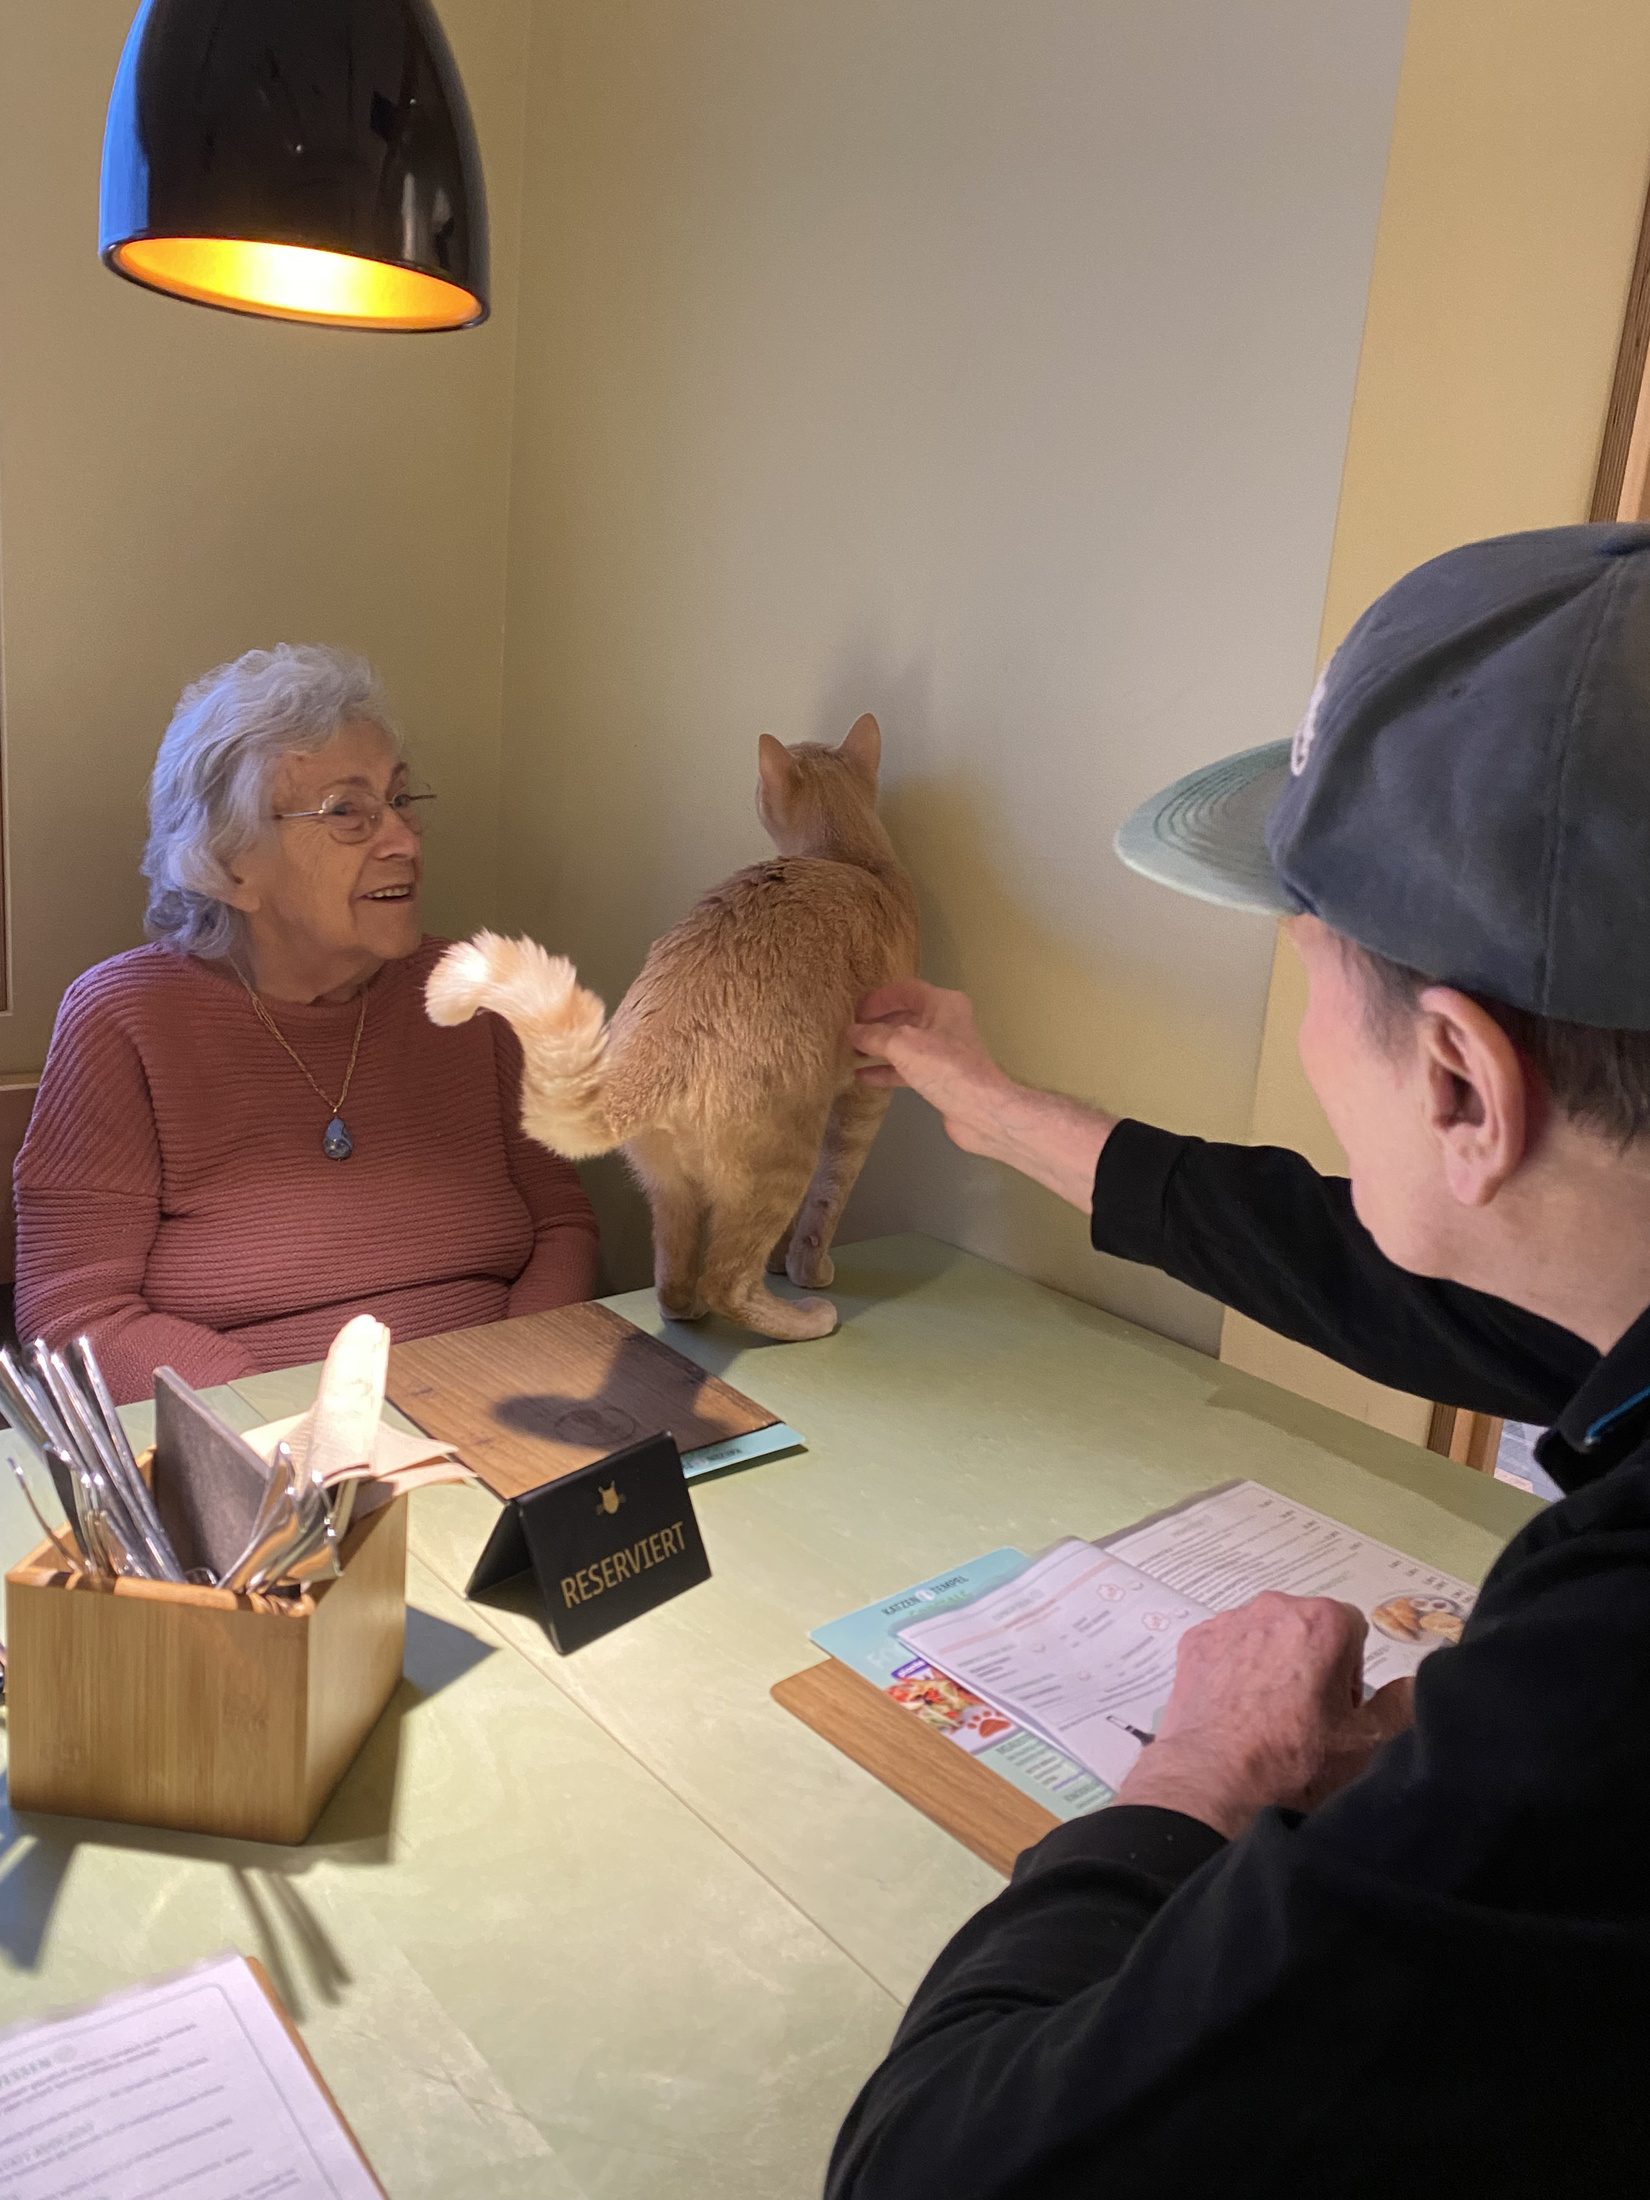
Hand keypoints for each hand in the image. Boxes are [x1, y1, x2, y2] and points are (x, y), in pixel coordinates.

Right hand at [850, 981, 1010, 1146]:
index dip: (880, 998)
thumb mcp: (902, 1045)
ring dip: (879, 1049)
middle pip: (905, 1017)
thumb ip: (874, 1036)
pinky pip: (909, 1068)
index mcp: (943, 1004)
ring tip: (851, 1054)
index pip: (906, 990)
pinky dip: (887, 1071)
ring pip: (905, 1045)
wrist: (979, 1109)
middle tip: (850, 1033)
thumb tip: (852, 1032)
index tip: (856, 1010)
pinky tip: (864, 1077)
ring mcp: (944, 1052)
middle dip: (877, 1025)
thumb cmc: (944, 1067)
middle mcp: (946, 1023)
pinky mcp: (941, 1077)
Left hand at [1113, 1591, 1415, 1839]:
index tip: (1338, 1708)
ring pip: (1265, 1635)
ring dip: (1272, 1664)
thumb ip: (1402, 1704)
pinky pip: (1227, 1647)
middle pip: (1308, 1628)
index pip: (1353, 1630)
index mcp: (1324, 1620)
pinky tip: (1234, 1710)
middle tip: (1306, 1716)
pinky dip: (1233, 1669)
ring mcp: (1229, 1621)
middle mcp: (1274, 1606)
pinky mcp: (1194, 1640)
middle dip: (1313, 1662)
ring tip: (1267, 1718)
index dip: (1351, 1671)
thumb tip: (1413, 1682)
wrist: (1215, 1783)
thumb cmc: (1297, 1762)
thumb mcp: (1367, 1742)